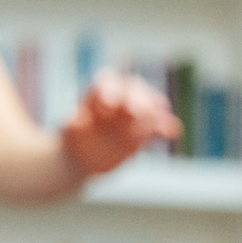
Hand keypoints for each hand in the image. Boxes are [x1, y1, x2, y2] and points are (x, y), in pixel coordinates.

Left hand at [60, 69, 182, 177]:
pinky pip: (157, 127)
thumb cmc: (74, 141)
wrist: (84, 159)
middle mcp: (119, 99)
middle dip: (135, 98)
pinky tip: (173, 132)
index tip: (108, 105)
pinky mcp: (144, 131)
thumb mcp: (68, 133)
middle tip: (135, 112)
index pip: (107, 83)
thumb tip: (75, 120)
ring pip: (148, 104)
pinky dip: (165, 128)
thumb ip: (73, 125)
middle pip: (132, 89)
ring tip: (156, 120)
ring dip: (154, 110)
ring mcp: (133, 115)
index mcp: (98, 94)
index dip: (110, 90)